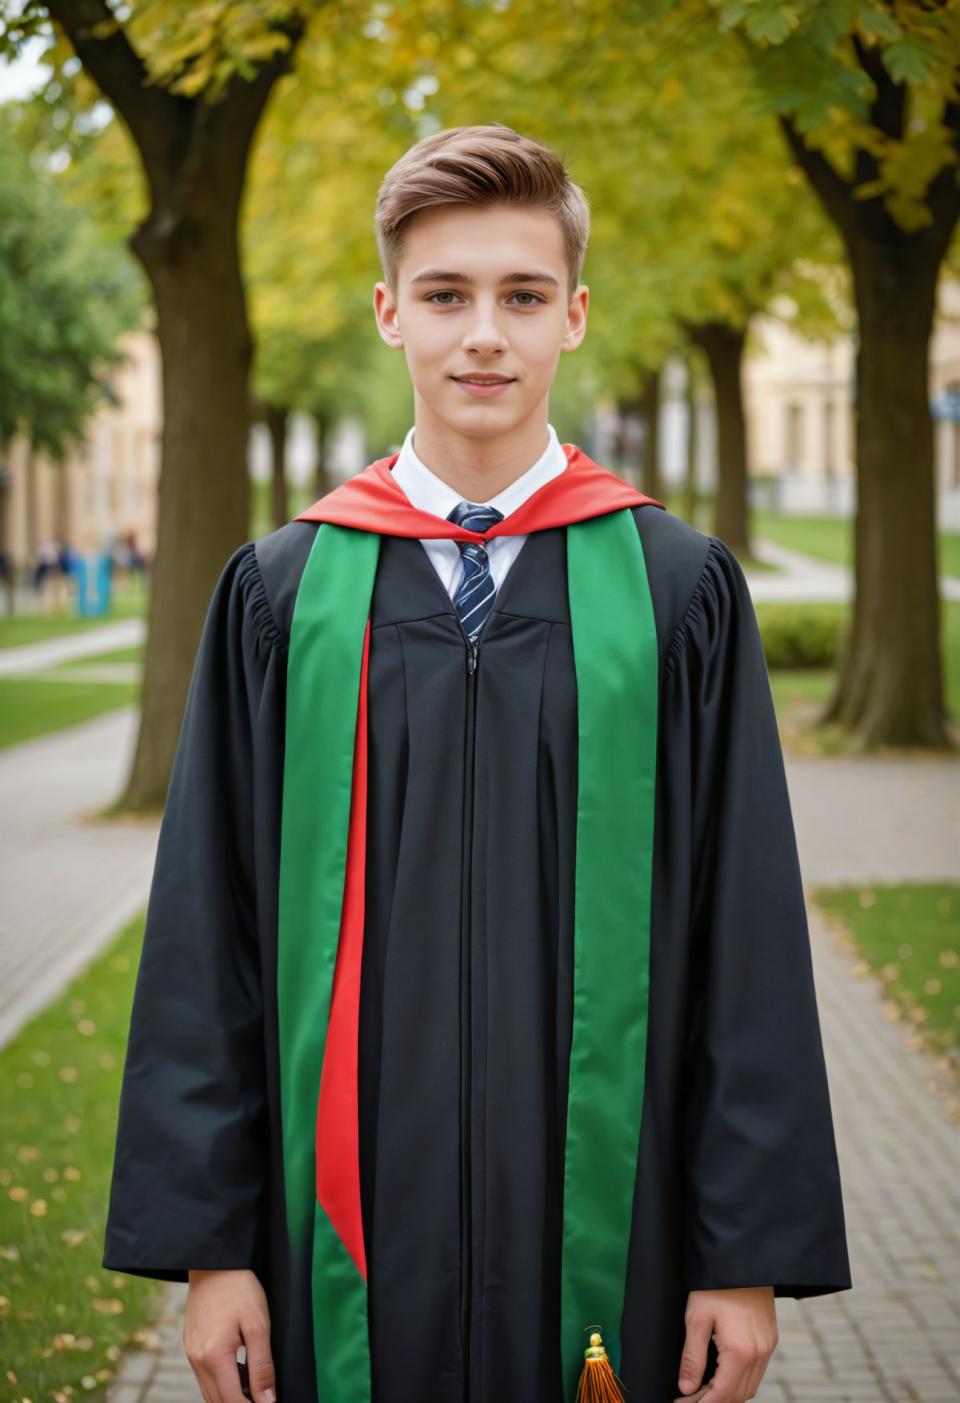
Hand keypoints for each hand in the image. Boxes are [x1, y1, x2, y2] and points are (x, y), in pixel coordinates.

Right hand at [184, 1268, 276, 1402]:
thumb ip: (262, 1366)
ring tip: (253, 1386)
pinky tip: (239, 1371)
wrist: (214, 1260)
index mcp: (214, 1357)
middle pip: (218, 1402)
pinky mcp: (190, 1345)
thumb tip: (267, 1400)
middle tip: (263, 1397)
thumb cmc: (239, 1288)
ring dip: (230, 1396)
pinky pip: (204, 1376)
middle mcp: (198, 1360)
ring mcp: (191, 1354)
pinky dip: (221, 1382)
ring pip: (209, 1392)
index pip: (232, 1402)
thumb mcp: (258, 1324)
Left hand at [674, 1287, 777, 1402]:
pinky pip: (757, 1371)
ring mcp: (768, 1346)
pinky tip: (723, 1373)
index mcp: (740, 1351)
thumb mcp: (697, 1318)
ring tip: (704, 1388)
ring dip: (729, 1393)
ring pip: (750, 1386)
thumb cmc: (717, 1284)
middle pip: (738, 1395)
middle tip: (690, 1397)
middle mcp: (759, 1353)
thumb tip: (686, 1387)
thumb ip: (692, 1357)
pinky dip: (740, 1380)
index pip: (722, 1394)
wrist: (742, 1258)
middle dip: (714, 1401)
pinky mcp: (770, 1338)